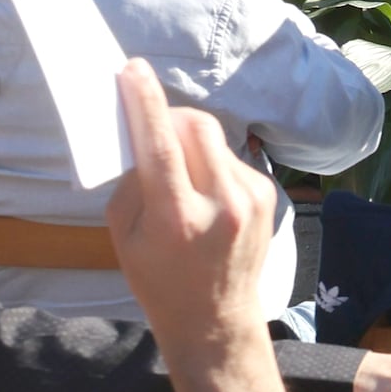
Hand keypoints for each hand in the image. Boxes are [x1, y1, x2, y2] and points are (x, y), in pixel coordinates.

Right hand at [110, 66, 330, 391]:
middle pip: (196, 127)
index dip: (144, 101)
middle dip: (172, 116)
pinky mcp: (268, 198)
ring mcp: (251, 201)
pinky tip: (204, 192)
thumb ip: (132, 180)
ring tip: (180, 174)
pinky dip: (212, 162)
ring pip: (215, 141)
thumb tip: (142, 130)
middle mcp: (221, 205)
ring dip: (192, 143)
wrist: (213, 320)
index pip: (160, 143)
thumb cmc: (157, 278)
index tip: (132, 70)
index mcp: (177, 217)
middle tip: (154, 123)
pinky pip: (232, 159)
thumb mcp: (122, 234)